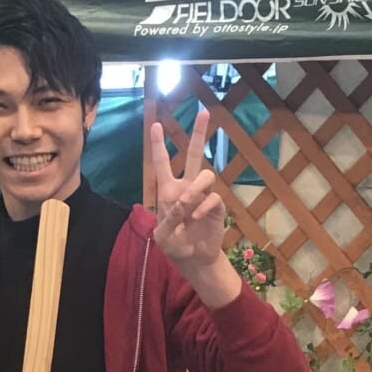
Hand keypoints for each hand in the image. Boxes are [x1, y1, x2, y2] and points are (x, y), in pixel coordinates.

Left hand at [148, 113, 231, 288]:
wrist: (193, 260)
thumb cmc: (174, 246)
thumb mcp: (163, 235)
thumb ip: (171, 218)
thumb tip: (187, 201)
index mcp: (168, 190)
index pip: (162, 163)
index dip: (158, 145)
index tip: (156, 125)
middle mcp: (187, 187)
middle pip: (194, 154)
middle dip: (198, 133)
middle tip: (204, 112)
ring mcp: (203, 195)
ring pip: (206, 174)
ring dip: (196, 188)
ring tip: (188, 207)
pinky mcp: (216, 207)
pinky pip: (213, 197)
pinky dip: (203, 207)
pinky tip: (195, 219)